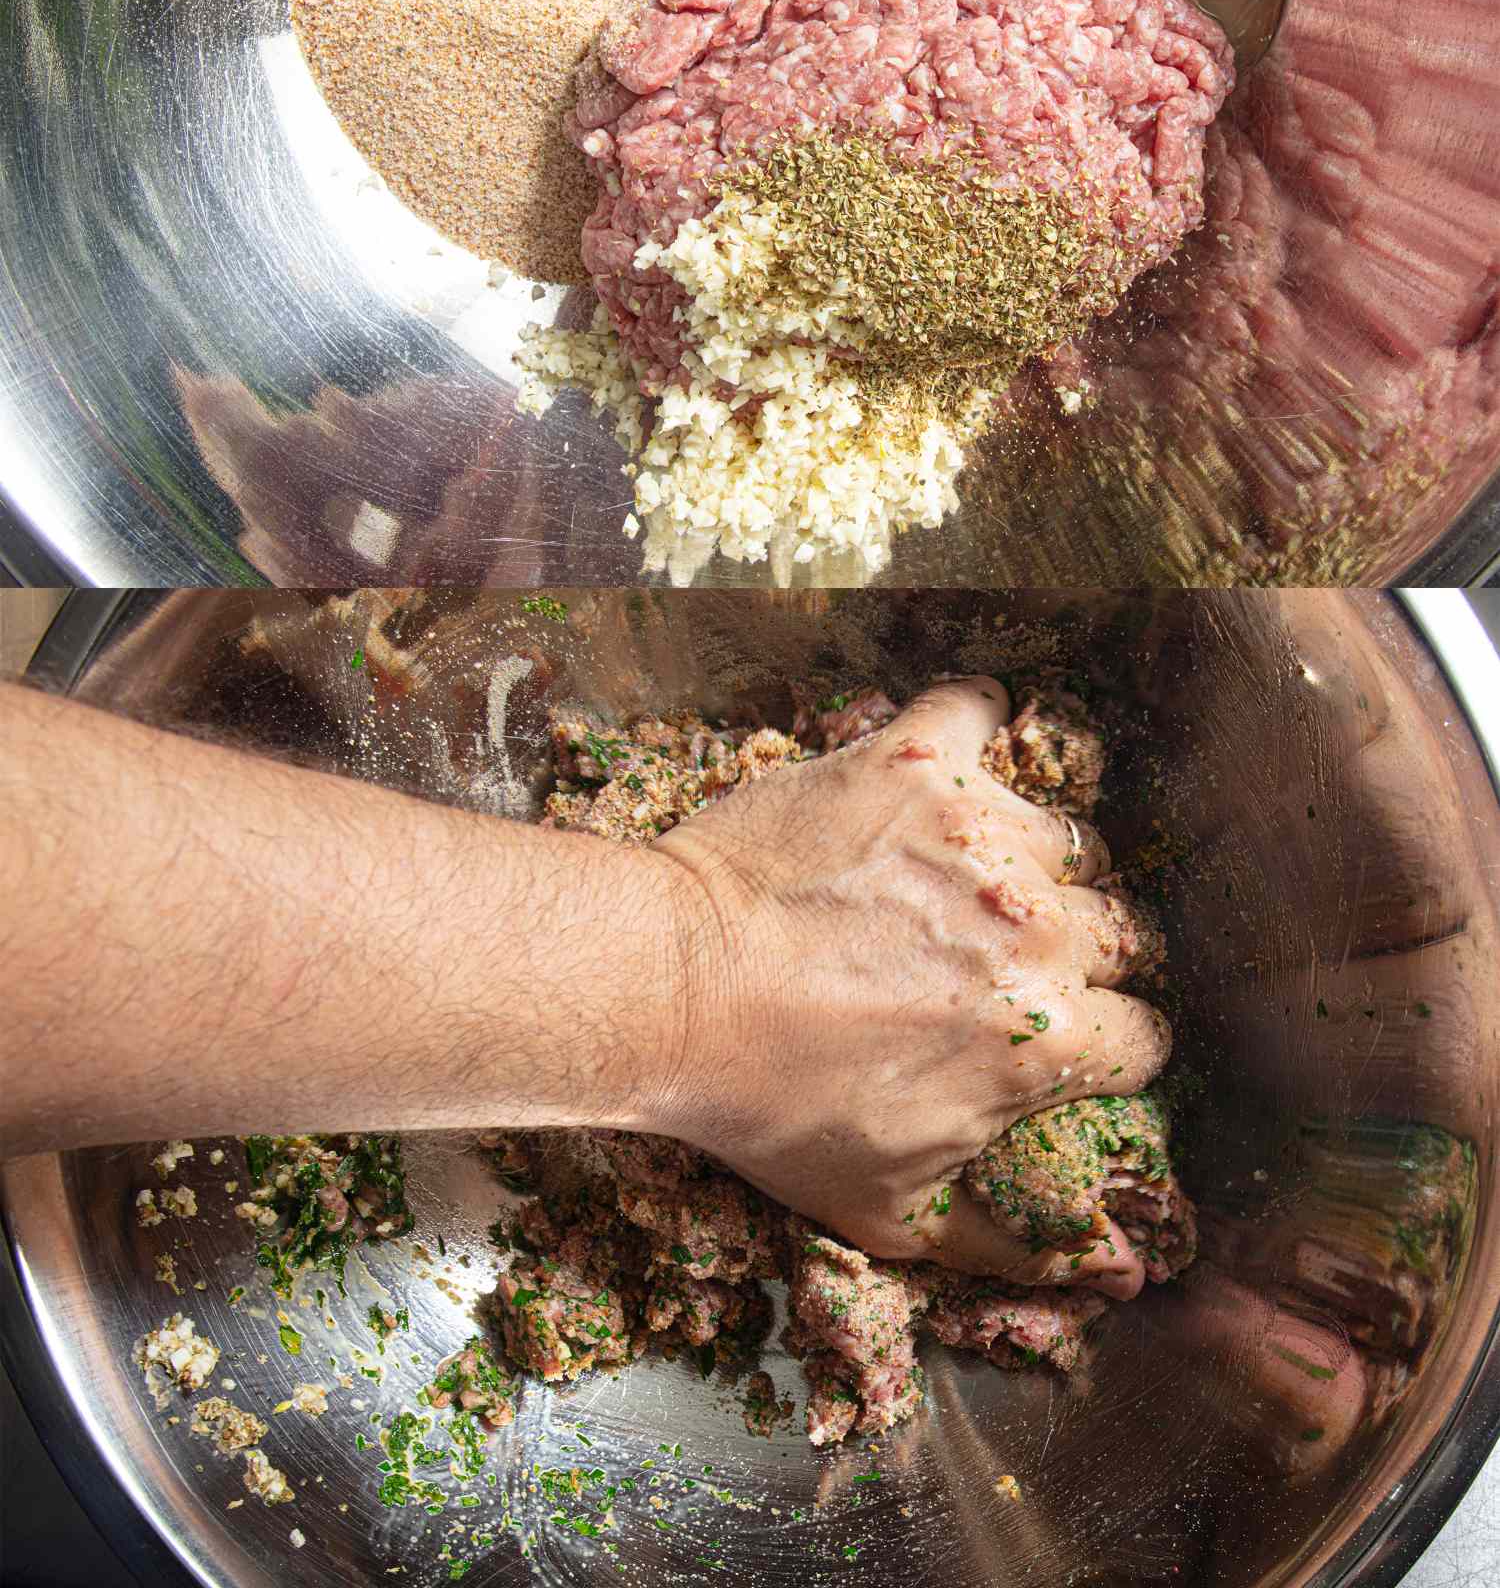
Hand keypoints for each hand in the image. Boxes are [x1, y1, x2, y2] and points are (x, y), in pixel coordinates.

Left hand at [650, 678, 1171, 1280]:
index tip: (1056, 1033)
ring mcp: (979, 833)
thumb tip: (1112, 1274)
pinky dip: (971, 721)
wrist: (669, 989)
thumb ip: (1014, 1247)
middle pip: (1120, 930)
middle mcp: (1036, 929)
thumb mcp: (891, 1213)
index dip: (1102, 1042)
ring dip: (1023, 858)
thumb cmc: (770, 1103)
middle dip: (1078, 952)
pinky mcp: (916, 760)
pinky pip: (977, 708)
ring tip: (955, 876)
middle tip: (1000, 958)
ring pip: (1061, 835)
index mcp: (1047, 1040)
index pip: (1142, 1035)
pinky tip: (946, 753)